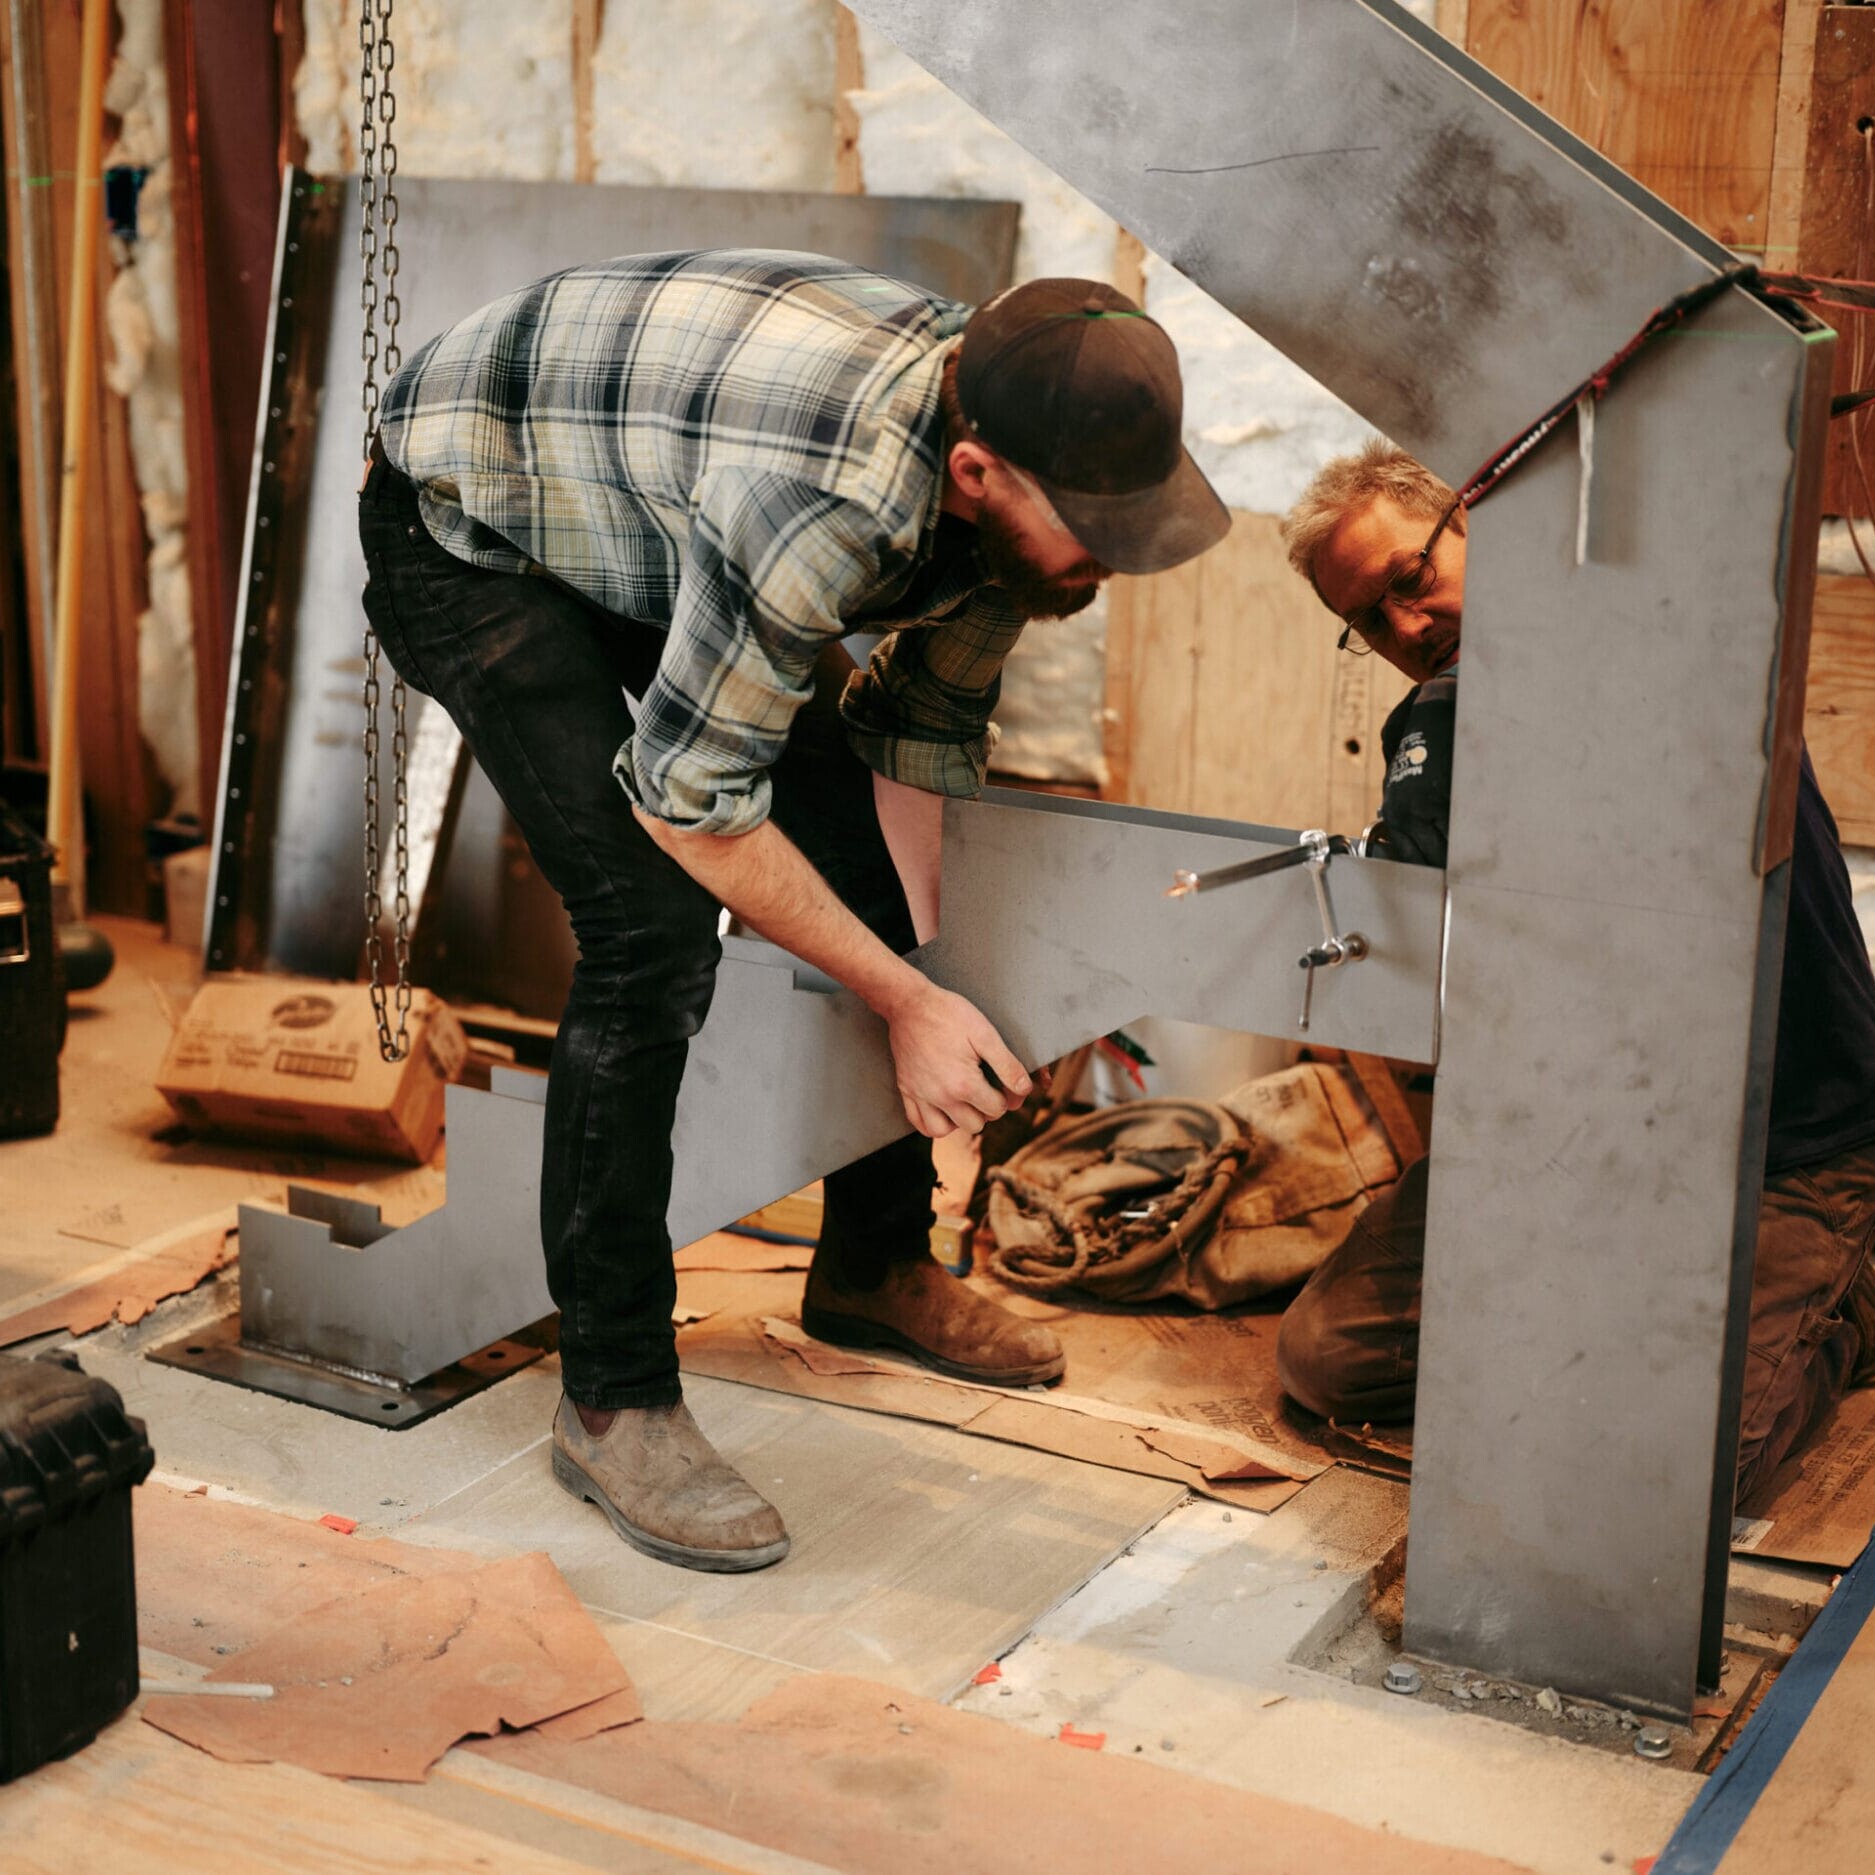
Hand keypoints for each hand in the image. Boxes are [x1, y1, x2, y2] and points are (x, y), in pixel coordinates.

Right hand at [884, 981, 1030, 1137]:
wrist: (910, 1003)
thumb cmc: (950, 1014)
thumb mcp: (986, 1034)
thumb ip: (1008, 1066)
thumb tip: (1025, 1089)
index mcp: (964, 1084)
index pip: (996, 1109)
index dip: (1006, 1097)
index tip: (1004, 1084)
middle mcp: (941, 1096)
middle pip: (974, 1125)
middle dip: (985, 1110)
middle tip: (986, 1089)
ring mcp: (921, 1095)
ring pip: (945, 1130)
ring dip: (959, 1120)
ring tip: (965, 1101)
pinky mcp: (906, 1090)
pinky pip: (919, 1123)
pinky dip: (933, 1122)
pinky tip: (943, 1108)